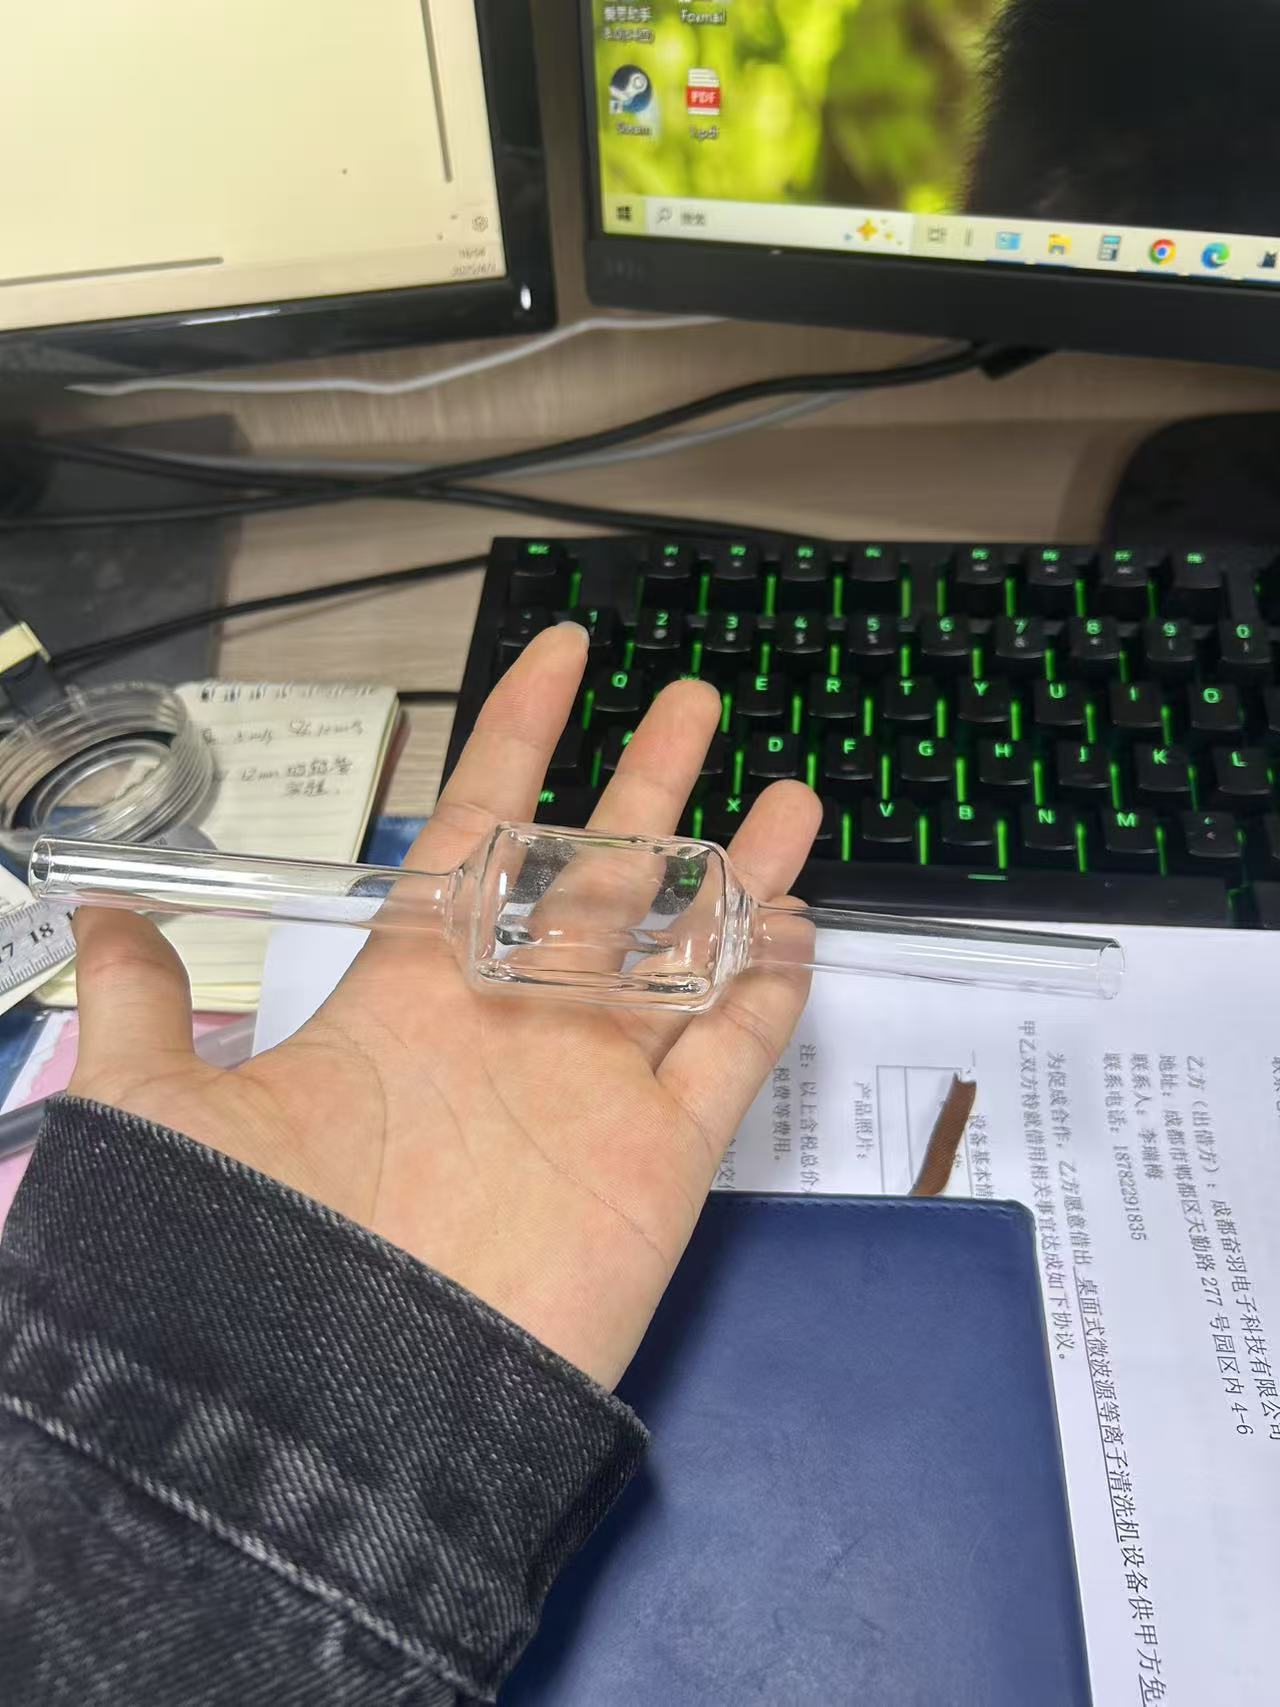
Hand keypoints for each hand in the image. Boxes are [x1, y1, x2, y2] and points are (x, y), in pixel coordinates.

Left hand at [68, 626, 820, 1386]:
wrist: (341, 1401)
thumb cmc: (251, 1243)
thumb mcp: (159, 1104)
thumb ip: (142, 1003)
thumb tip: (102, 922)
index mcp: (415, 987)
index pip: (482, 826)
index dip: (521, 735)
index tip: (559, 652)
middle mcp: (513, 1019)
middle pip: (603, 870)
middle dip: (651, 780)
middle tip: (697, 700)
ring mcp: (594, 1081)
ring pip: (686, 947)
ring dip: (736, 872)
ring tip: (786, 795)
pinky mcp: (661, 1154)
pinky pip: (732, 1051)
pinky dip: (770, 988)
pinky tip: (799, 922)